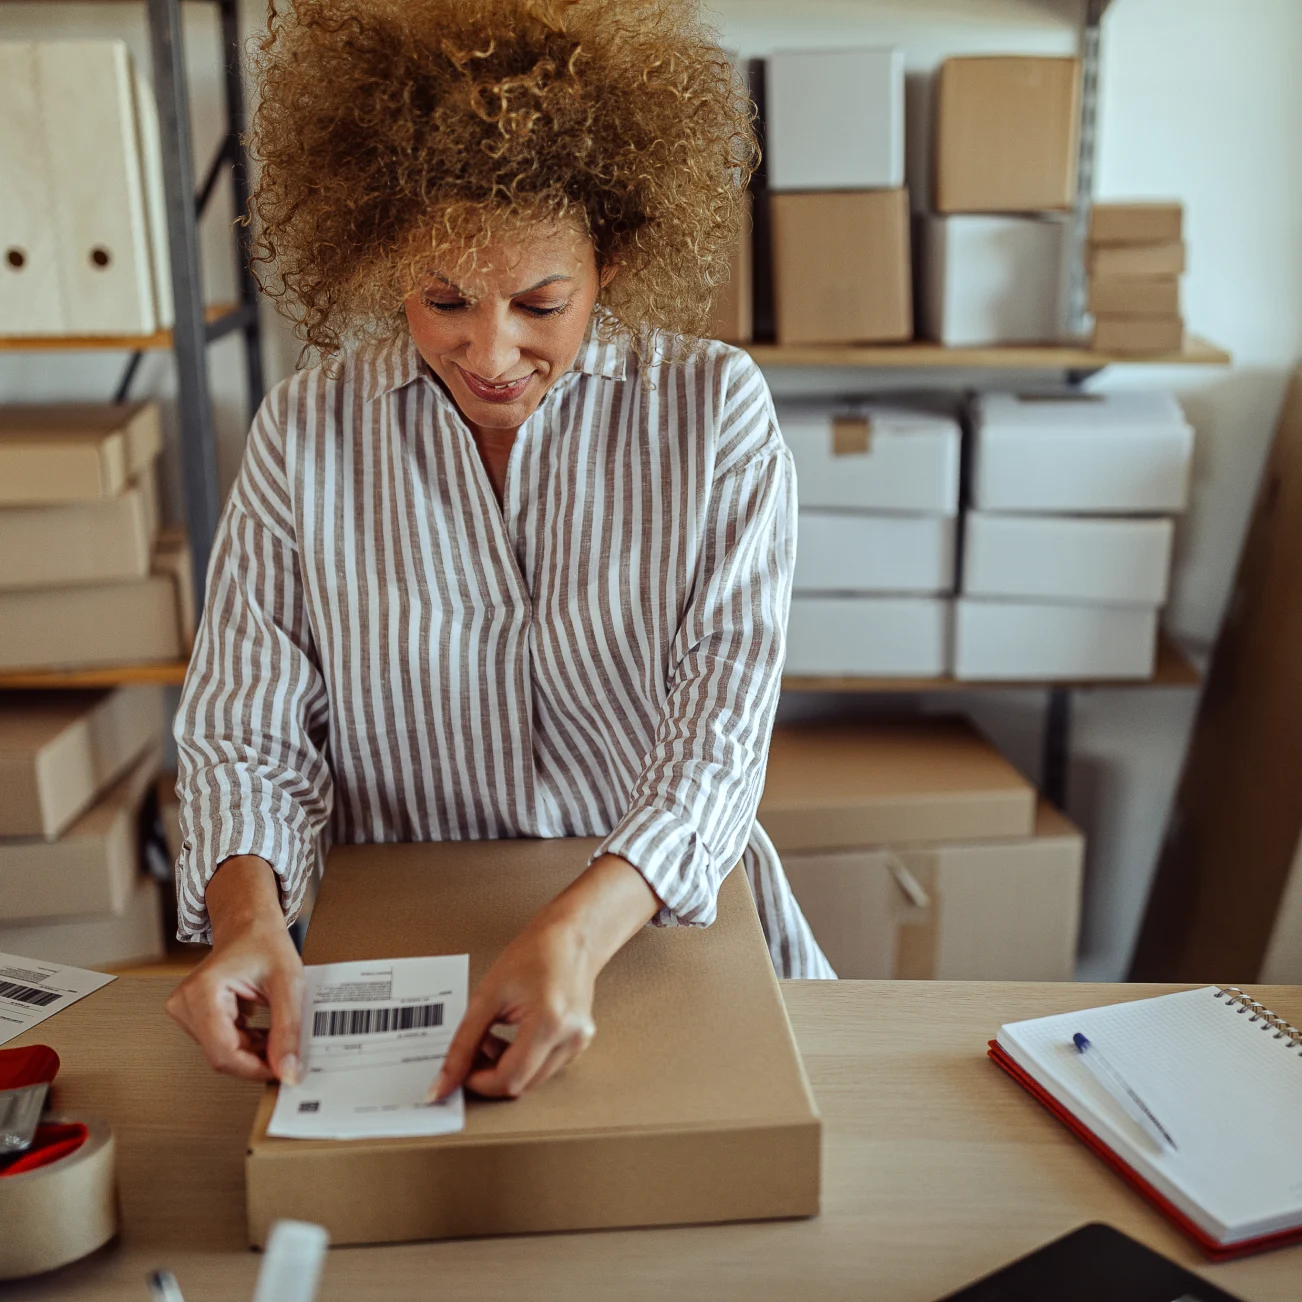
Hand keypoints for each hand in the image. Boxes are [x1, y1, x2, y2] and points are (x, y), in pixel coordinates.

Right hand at [165, 855, 304, 1082]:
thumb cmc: (265, 943)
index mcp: (202, 992)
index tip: (283, 1071)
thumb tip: (287, 1070)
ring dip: (253, 1051)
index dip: (255, 1068)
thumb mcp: (288, 983)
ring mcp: (185, 1010)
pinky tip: (265, 1032)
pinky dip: (246, 1043)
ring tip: (278, 1034)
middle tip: (288, 1052)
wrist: (250, 924)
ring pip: (222, 1052)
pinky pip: (220, 1043)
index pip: (223, 1051)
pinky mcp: (193, 1016)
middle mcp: (184, 1003)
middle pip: (221, 1054)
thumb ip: (288, 1028)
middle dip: (256, 1059)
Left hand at [433, 854, 660, 1100]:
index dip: (478, 1081)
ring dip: (506, 1067)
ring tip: (493, 1036)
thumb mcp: (488, 995)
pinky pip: (544, 1068)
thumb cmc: (535, 953)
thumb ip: (462, 1043)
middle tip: (474, 1049)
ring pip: (531, 1080)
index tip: (460, 1072)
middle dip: (490, 1074)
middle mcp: (570, 1038)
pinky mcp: (578, 1042)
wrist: (571, 937)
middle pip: (520, 1085)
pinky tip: (513, 1036)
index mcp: (549, 1023)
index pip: (508, 1079)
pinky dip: (522, 1060)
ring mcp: (578, 1042)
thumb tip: (443, 1082)